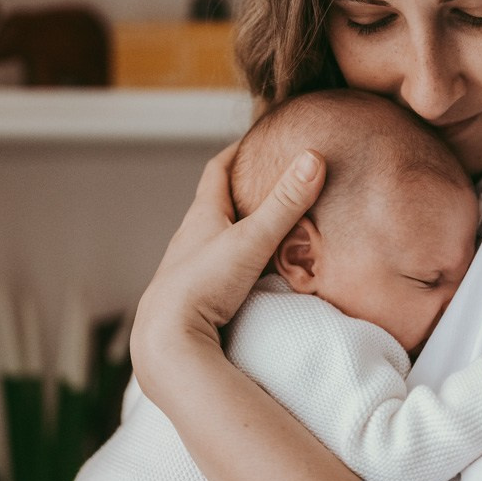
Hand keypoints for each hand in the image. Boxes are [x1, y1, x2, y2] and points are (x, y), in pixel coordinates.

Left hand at [131, 142, 325, 401]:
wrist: (167, 340)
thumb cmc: (202, 285)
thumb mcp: (252, 239)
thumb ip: (285, 203)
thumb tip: (313, 157)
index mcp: (202, 216)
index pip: (217, 171)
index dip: (236, 152)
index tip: (255, 141)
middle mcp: (191, 238)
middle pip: (215, 204)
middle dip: (240, 191)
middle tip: (266, 182)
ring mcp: (190, 268)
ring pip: (216, 239)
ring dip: (237, 230)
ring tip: (264, 228)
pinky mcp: (194, 296)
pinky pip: (219, 269)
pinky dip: (237, 262)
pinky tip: (251, 276)